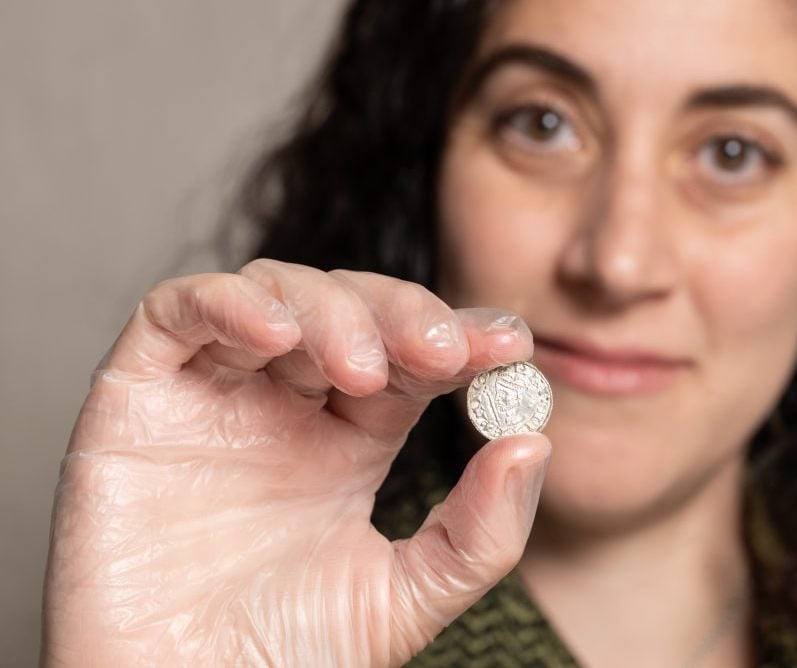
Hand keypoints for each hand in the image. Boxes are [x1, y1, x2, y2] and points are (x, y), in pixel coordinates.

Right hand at [42, 260, 549, 666]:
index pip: (409, 356)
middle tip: (443, 350)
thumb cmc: (282, 660)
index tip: (509, 346)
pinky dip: (227, 305)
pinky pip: (175, 314)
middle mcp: (284, 405)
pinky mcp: (137, 397)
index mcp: (348, 440)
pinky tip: (276, 336)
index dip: (459, 336)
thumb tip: (532, 443)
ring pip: (274, 294)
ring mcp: (213, 394)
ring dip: (328, 311)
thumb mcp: (404, 599)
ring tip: (362, 367)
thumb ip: (479, 533)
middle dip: (401, 316)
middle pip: (349, 309)